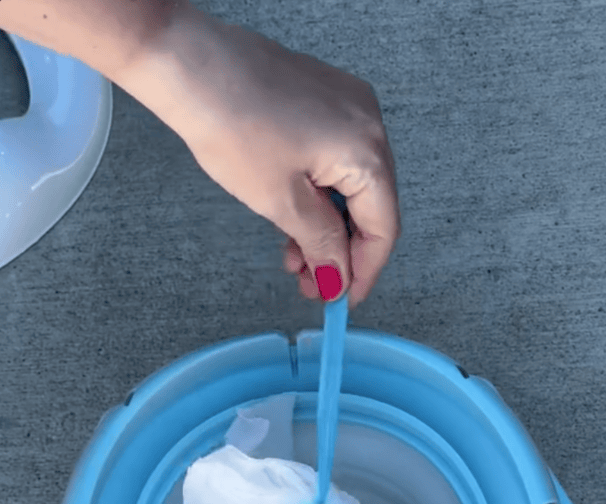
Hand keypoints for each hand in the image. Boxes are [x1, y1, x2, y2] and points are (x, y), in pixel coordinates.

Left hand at [143, 5, 401, 309]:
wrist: (188, 66)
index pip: (383, 227)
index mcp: (366, 150)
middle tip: (311, 285)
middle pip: (370, 207)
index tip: (341, 301)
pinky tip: (292, 219)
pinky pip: (334, 161)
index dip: (364, 271)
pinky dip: (318, 195)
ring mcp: (347, 108)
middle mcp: (368, 123)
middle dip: (341, 252)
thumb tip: (338, 277)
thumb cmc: (231, 122)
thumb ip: (320, 244)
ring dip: (325, 227)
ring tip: (293, 258)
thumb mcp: (281, 201)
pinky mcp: (323, 102)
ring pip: (349, 187)